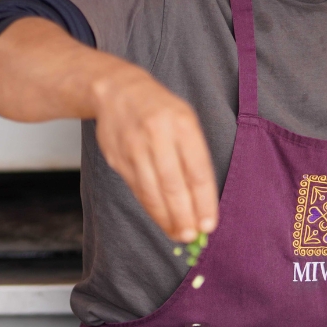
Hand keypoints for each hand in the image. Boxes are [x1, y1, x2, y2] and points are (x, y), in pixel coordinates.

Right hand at [90, 64, 218, 242]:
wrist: (117, 91)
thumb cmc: (160, 110)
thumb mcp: (185, 120)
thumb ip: (194, 156)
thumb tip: (202, 201)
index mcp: (182, 123)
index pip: (197, 170)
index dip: (204, 201)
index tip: (209, 224)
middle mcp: (157, 134)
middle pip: (173, 184)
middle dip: (184, 215)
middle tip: (192, 236)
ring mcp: (134, 146)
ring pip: (152, 190)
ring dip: (166, 218)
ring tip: (178, 234)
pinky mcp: (117, 157)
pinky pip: (137, 189)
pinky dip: (151, 208)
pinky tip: (162, 219)